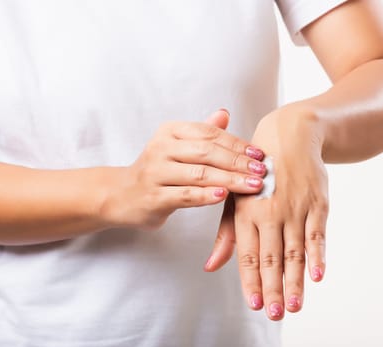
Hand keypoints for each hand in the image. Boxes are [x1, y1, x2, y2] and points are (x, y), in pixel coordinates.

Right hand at [101, 109, 266, 229]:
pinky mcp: (153, 196)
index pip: (210, 134)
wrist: (121, 194)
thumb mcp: (176, 147)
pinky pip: (184, 194)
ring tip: (252, 186)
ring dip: (229, 179)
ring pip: (199, 173)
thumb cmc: (156, 171)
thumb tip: (224, 113)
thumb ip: (200, 132)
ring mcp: (155, 172)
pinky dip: (205, 195)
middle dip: (238, 162)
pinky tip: (223, 195)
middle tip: (261, 172)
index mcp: (170, 132)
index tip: (259, 155)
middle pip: (207, 152)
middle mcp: (161, 148)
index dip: (237, 144)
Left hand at [205, 105, 328, 319]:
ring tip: (293, 305)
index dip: (251, 281)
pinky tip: (318, 276)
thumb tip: (210, 266)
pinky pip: (317, 234)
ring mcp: (294, 208)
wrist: (287, 137)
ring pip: (294, 251)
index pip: (248, 255)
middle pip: (272, 258)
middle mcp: (269, 212)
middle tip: (273, 314)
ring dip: (295, 280)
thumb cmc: (254, 173)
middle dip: (272, 289)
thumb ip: (225, 235)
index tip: (253, 304)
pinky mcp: (316, 204)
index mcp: (245, 212)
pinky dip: (318, 255)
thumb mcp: (235, 199)